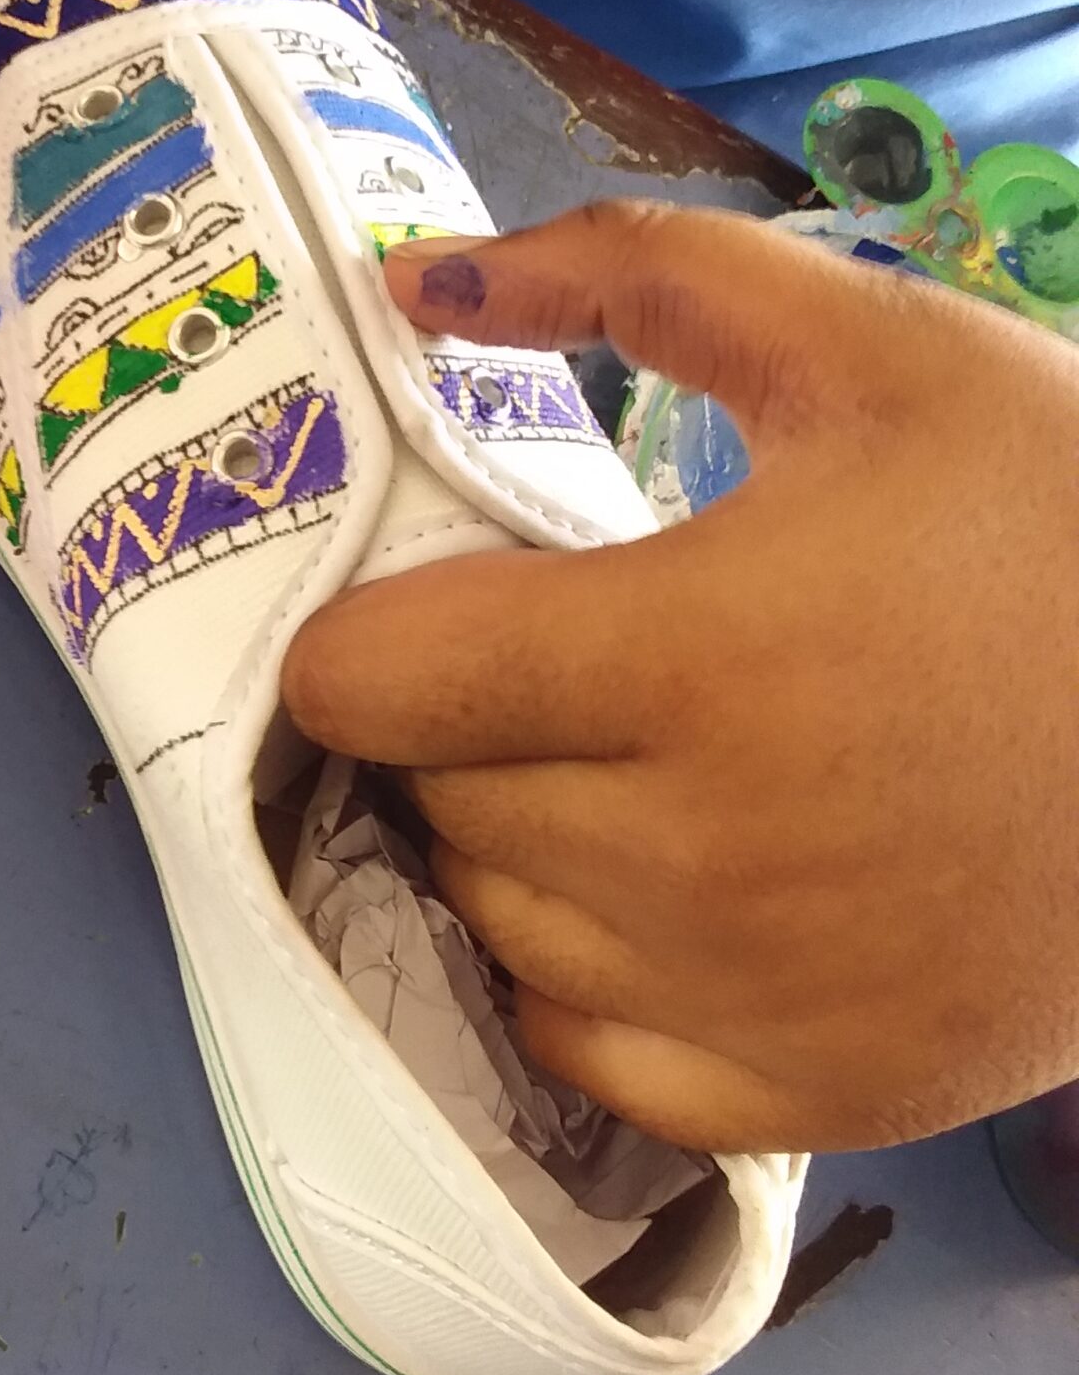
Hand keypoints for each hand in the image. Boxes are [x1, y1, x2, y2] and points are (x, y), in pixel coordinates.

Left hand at [283, 201, 1078, 1152]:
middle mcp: (699, 856)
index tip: (427, 605)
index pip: (373, 683)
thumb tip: (414, 280)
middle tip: (555, 667)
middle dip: (460, 723)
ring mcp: (757, 1000)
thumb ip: (635, 278)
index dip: (366, 634)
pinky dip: (581, 979)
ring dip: (513, 842)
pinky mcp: (818, 1097)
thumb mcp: (878, 346)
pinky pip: (588, 1056)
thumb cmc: (1073, 519)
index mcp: (695, 653)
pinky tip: (658, 897)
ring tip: (619, 766)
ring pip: (497, 923)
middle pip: (435, 798)